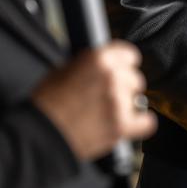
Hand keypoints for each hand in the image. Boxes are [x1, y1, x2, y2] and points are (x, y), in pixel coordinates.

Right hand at [31, 41, 156, 160]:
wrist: (40, 133)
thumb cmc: (46, 103)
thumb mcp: (63, 69)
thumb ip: (90, 64)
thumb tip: (103, 64)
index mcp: (98, 59)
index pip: (129, 54)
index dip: (123, 64)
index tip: (121, 71)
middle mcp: (112, 77)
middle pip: (135, 78)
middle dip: (124, 86)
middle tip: (107, 96)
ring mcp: (118, 102)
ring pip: (138, 99)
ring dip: (126, 105)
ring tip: (107, 113)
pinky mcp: (121, 125)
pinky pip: (146, 122)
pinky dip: (140, 124)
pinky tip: (129, 123)